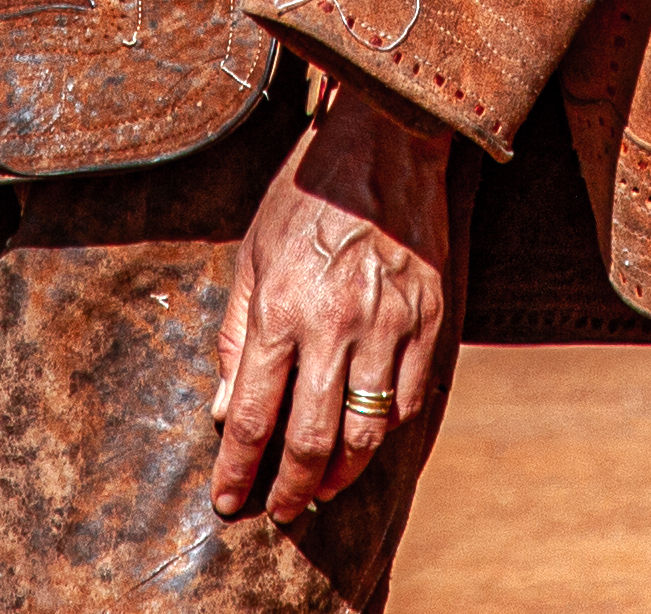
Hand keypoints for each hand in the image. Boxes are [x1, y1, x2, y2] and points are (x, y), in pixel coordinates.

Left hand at [204, 70, 456, 526]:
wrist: (384, 140)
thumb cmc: (306, 197)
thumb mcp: (252, 256)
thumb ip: (237, 335)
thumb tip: (222, 408)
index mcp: (281, 309)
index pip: (252, 415)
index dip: (237, 469)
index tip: (229, 501)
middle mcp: (334, 324)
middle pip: (310, 439)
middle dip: (290, 489)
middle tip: (280, 511)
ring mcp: (388, 325)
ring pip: (364, 432)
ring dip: (339, 473)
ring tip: (321, 489)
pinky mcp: (429, 320)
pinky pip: (406, 400)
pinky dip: (384, 432)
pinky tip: (365, 440)